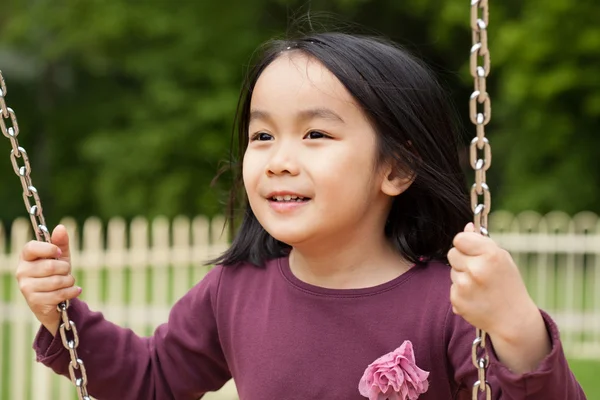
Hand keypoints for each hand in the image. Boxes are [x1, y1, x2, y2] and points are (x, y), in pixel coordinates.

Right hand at [15, 225, 81, 335]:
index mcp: (26, 257)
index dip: (49, 249)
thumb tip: (61, 227)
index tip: (59, 253)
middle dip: (65, 269)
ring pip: (56, 281)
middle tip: (66, 272)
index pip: (31, 248)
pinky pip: (59, 294)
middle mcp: (22, 271)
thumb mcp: (61, 257)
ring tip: (68, 282)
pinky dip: (72, 291)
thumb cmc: (56, 274)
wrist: (54, 301)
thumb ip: (61, 243)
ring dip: (69, 281)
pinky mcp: (34, 301)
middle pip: (50, 266)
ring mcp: (26, 287)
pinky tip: (74, 290)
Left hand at [447, 222, 536, 338]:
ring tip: (480, 286)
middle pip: (452, 253)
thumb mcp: (502, 259)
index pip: (460, 238)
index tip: (470, 249)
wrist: (513, 319)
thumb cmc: (508, 285)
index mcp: (491, 255)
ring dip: (462, 275)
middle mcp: (477, 269)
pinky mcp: (457, 300)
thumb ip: (482, 242)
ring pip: (452, 270)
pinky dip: (461, 291)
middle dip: (462, 259)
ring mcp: (465, 286)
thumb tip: (467, 227)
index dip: (464, 243)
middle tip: (478, 270)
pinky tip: (476, 297)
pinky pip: (452, 287)